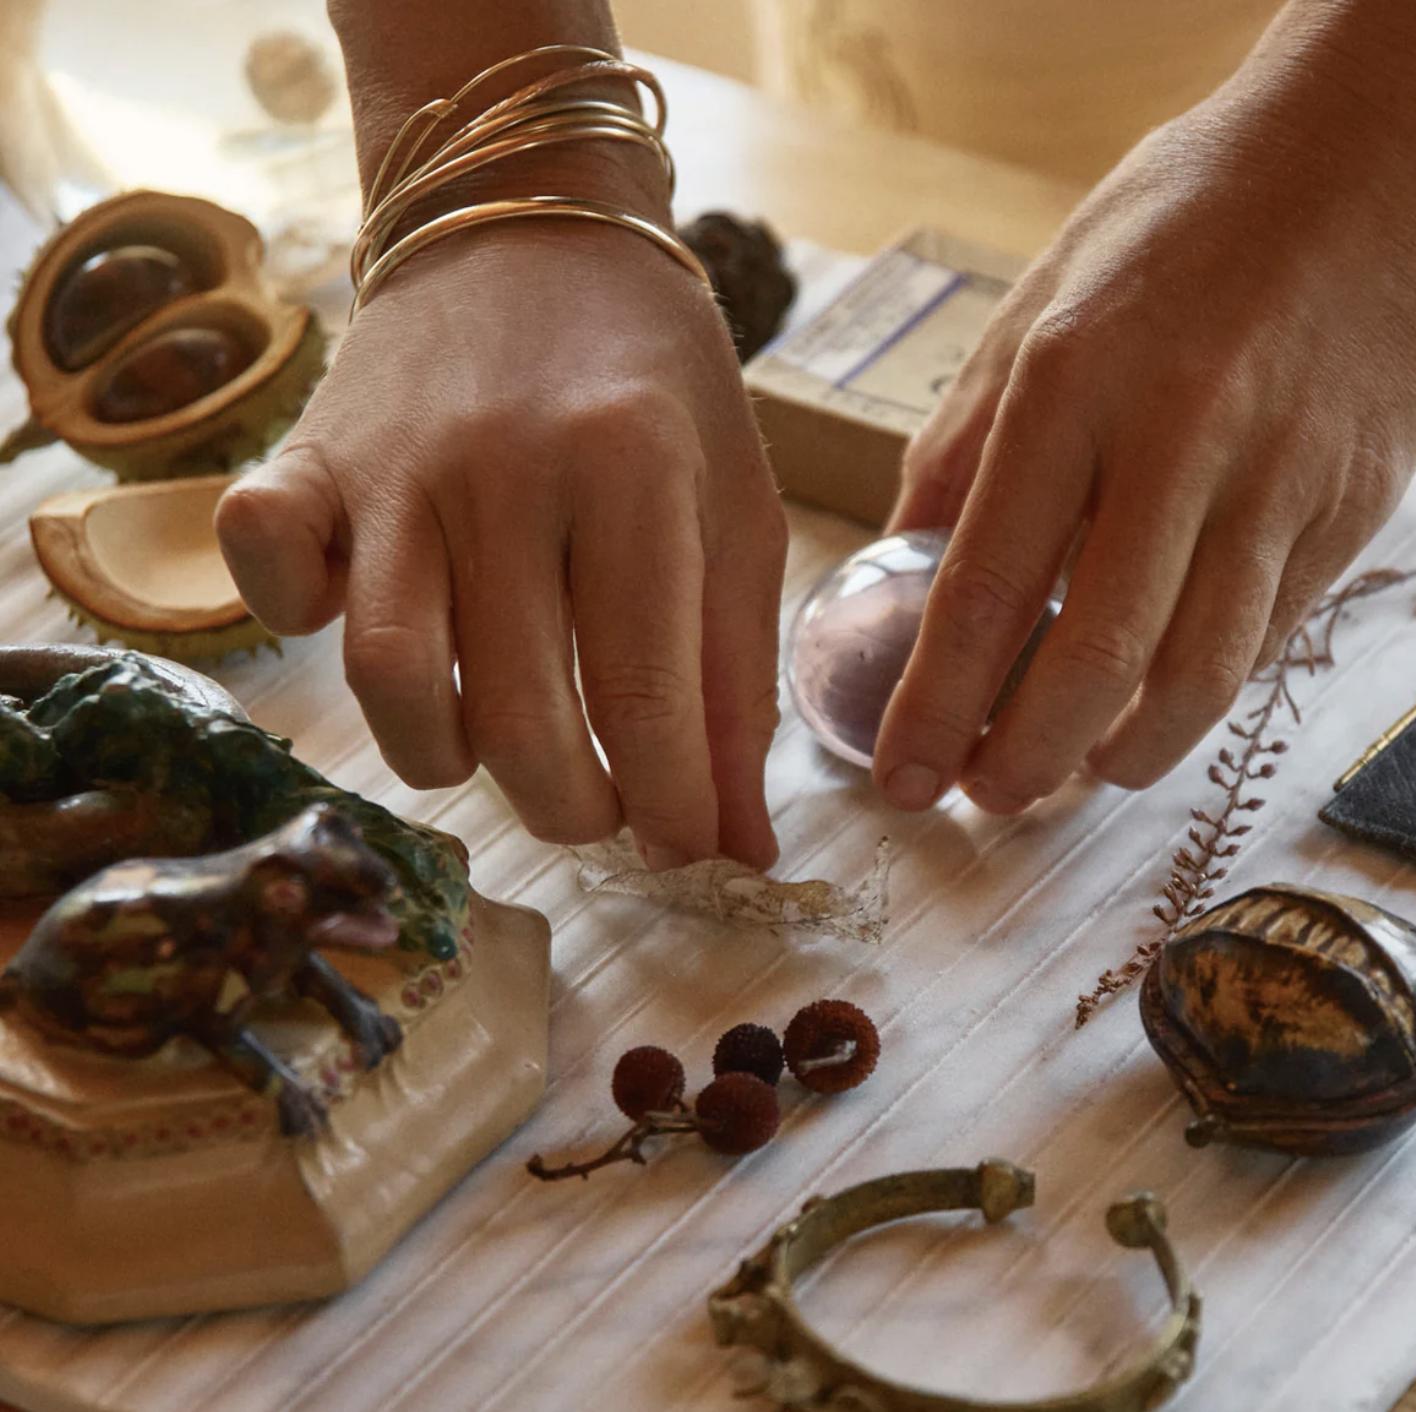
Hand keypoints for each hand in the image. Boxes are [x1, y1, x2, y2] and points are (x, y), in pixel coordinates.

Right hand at [216, 221, 785, 869]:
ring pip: (385, 676)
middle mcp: (503, 468)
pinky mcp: (309, 453)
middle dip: (568, 807)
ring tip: (499, 742)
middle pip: (513, 714)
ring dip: (446, 755)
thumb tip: (740, 845)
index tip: (686, 847)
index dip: (670, 807)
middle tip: (598, 808)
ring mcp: (393, 461)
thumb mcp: (735, 511)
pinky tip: (365, 622)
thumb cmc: (657, 382)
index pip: (646, 695)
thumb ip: (737, 681)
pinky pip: (259, 558)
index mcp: (635, 469)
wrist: (534, 226)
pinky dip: (291, 618)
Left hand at [874, 44, 1415, 815]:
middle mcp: (1180, 436)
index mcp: (1071, 381)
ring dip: (1123, 755)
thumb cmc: (1174, 227)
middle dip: (1027, 760)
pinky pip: (1265, 637)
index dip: (936, 706)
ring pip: (1199, 676)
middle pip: (1095, 658)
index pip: (984, 588)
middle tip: (988, 795)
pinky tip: (1153, 702)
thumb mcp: (1035, 305)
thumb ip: (961, 443)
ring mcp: (1280, 478)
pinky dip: (1196, 694)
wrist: (1368, 157)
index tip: (903, 778)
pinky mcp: (1351, 507)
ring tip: (1072, 771)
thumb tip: (896, 559)